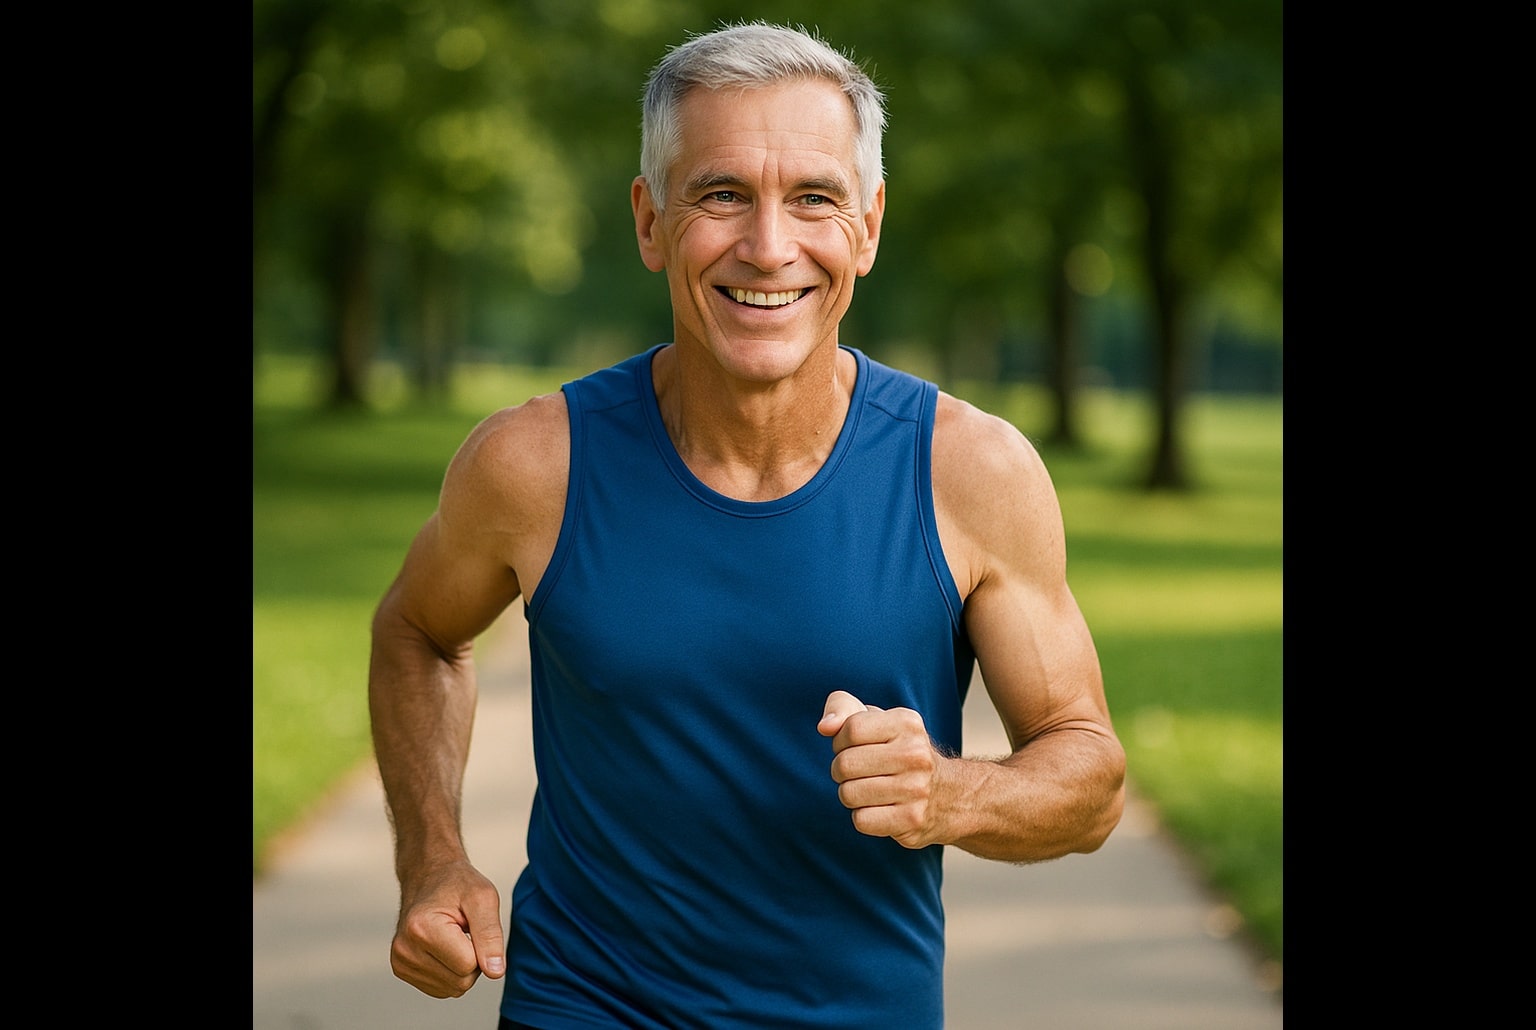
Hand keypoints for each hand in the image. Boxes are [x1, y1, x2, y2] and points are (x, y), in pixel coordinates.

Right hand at [389, 860, 505, 997]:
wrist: (429, 877)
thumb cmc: (458, 884)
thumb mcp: (483, 897)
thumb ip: (491, 935)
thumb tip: (495, 972)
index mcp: (421, 928)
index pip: (469, 964)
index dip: (481, 947)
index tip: (471, 923)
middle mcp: (405, 949)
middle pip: (461, 981)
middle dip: (474, 959)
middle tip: (464, 930)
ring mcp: (400, 962)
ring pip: (453, 989)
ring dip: (463, 967)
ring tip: (454, 937)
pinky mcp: (401, 970)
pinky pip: (442, 990)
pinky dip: (451, 973)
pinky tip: (444, 948)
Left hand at [818, 690, 943, 848]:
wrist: (949, 794)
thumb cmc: (898, 750)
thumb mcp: (876, 719)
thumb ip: (843, 708)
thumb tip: (824, 726)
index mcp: (907, 722)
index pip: (850, 729)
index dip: (840, 741)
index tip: (852, 746)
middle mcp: (916, 754)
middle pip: (845, 764)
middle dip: (840, 770)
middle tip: (858, 772)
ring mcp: (916, 789)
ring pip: (848, 794)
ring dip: (850, 794)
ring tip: (869, 789)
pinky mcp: (912, 820)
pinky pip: (861, 820)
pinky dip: (863, 816)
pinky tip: (881, 808)